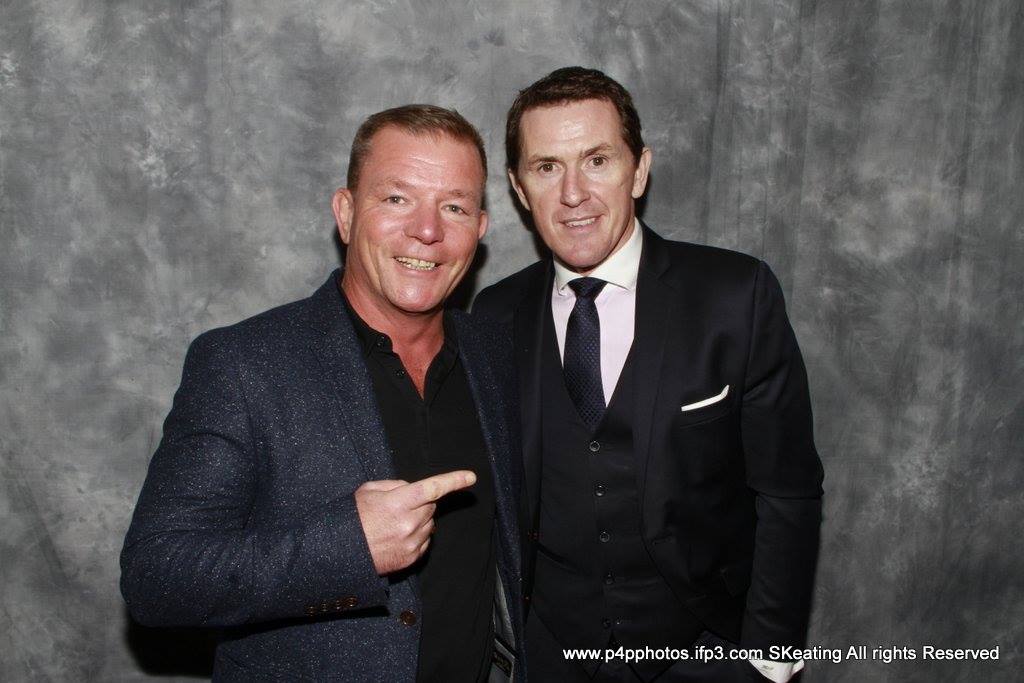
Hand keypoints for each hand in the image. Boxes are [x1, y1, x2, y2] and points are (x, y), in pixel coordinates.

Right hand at [354, 470, 475, 574]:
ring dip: (418, 520)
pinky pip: (426, 541)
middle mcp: (409, 523)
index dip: (453, 481)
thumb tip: (412, 488)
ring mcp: (412, 542)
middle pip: (431, 506)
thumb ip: (395, 485)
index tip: (471, 477)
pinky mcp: (412, 558)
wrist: (342, 553)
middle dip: (420, 503)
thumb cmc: (354, 519)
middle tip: (399, 508)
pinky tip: (396, 538)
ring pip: (429, 524)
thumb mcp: (368, 491)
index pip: (432, 488)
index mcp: (398, 503)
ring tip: (393, 525)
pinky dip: (416, 536)